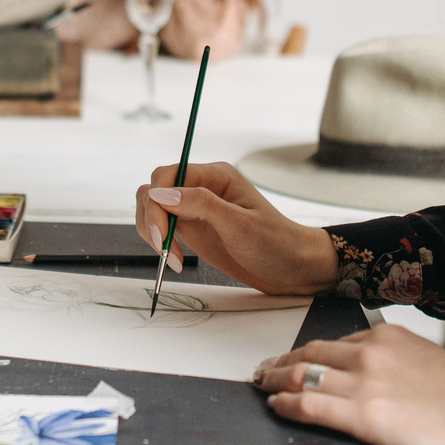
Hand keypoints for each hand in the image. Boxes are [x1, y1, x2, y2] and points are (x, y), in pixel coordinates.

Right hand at [136, 161, 337, 293]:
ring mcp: (194, 208)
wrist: (292, 269)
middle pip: (154, 189)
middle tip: (165, 249)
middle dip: (152, 219)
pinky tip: (175, 260)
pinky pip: (161, 226)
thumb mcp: (240, 225)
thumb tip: (160, 193)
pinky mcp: (191, 227)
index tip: (162, 234)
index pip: (168, 175)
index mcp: (215, 175)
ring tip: (171, 258)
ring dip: (152, 232)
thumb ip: (201, 205)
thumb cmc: (275, 244)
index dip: (157, 201)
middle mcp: (201, 187)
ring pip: (152, 207)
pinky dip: (159, 242)